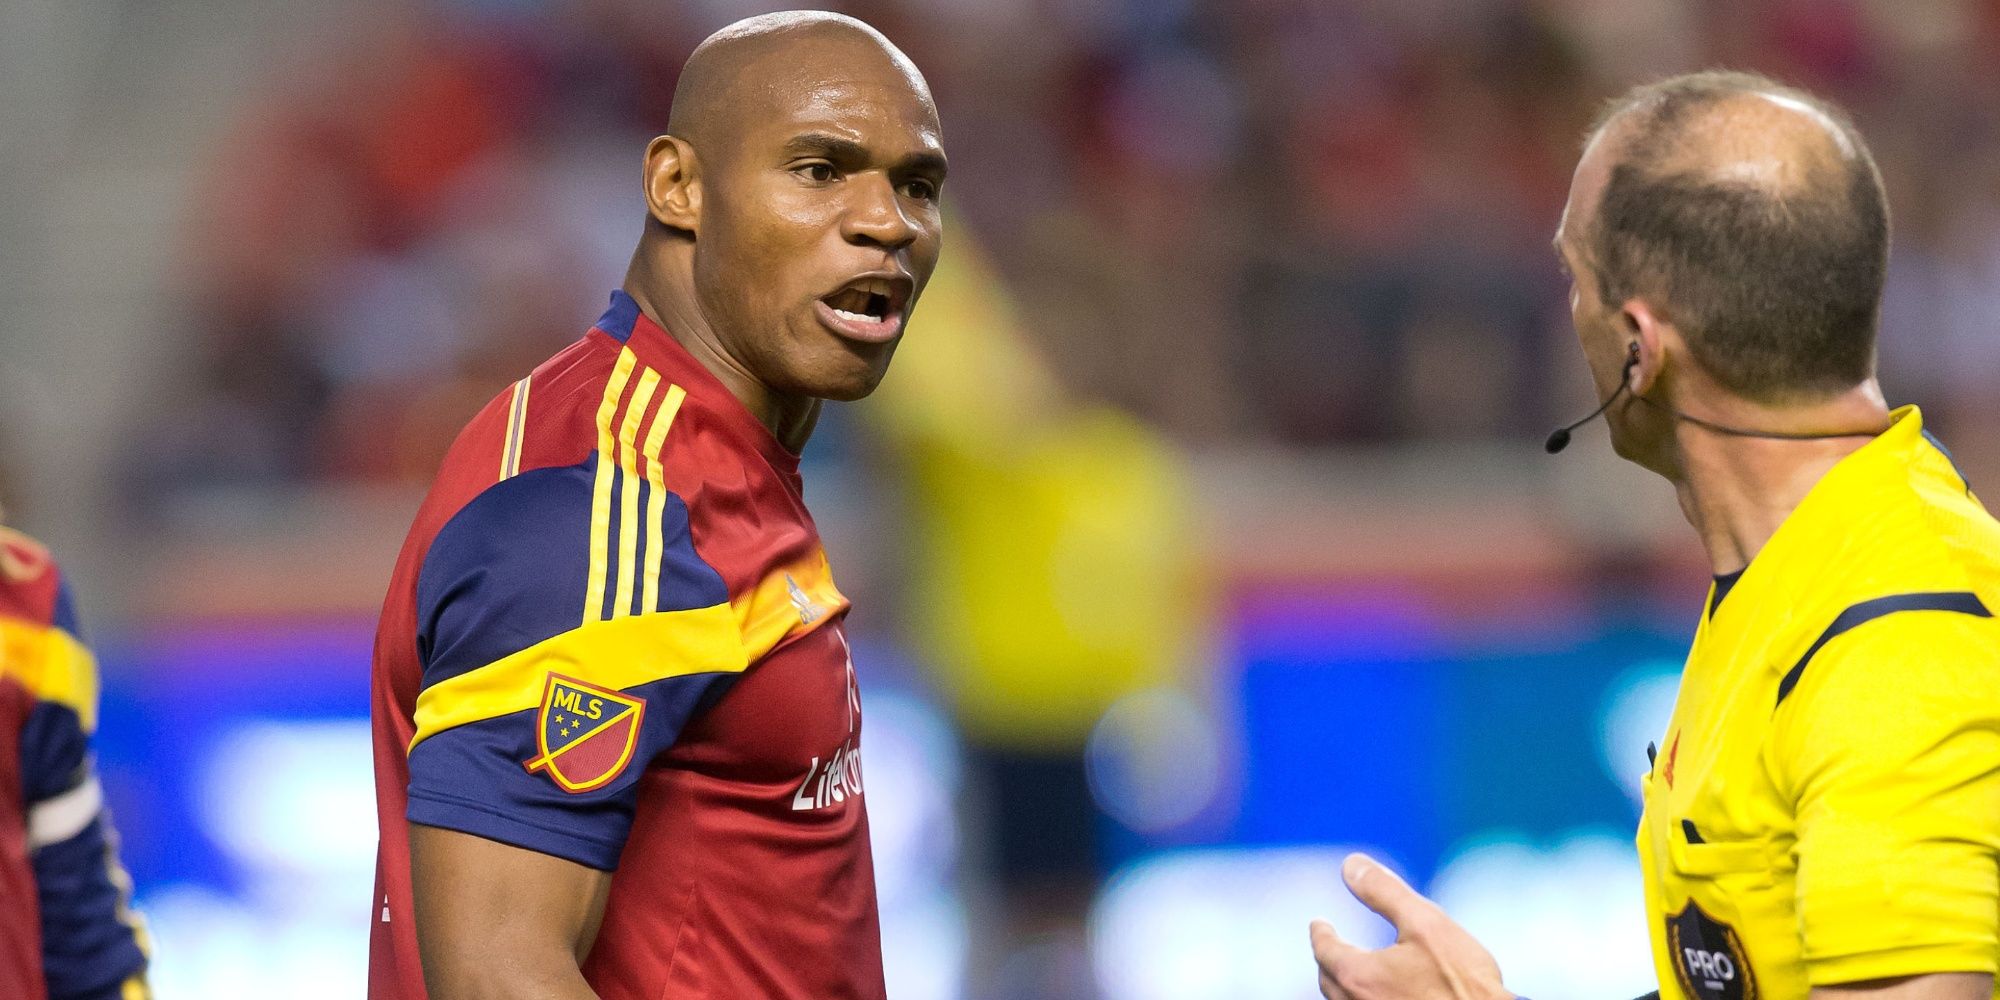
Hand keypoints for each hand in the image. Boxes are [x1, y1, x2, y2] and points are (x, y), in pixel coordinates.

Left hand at [1309, 853, 1511, 999]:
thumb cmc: (1463, 984)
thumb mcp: (1426, 923)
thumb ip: (1384, 892)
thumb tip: (1351, 865)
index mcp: (1358, 976)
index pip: (1325, 951)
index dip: (1321, 935)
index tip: (1319, 925)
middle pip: (1330, 981)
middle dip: (1329, 961)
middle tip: (1332, 947)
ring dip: (1344, 984)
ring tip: (1352, 972)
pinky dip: (1362, 999)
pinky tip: (1381, 995)